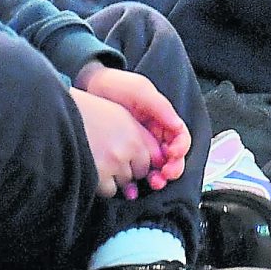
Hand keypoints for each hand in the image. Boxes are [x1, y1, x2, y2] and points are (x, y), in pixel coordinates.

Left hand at [78, 65, 190, 193]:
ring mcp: (142, 146)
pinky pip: (140, 171)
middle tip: (164, 175)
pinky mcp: (128, 155)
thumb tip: (177, 126)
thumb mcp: (140, 90)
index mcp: (163, 119)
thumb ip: (160, 106)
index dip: (181, 148)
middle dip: (173, 168)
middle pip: (174, 157)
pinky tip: (138, 184)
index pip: (181, 138)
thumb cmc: (116, 85)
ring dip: (161, 178)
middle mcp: (156, 134)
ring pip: (159, 167)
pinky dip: (142, 180)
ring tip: (154, 182)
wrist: (90, 88)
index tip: (172, 153)